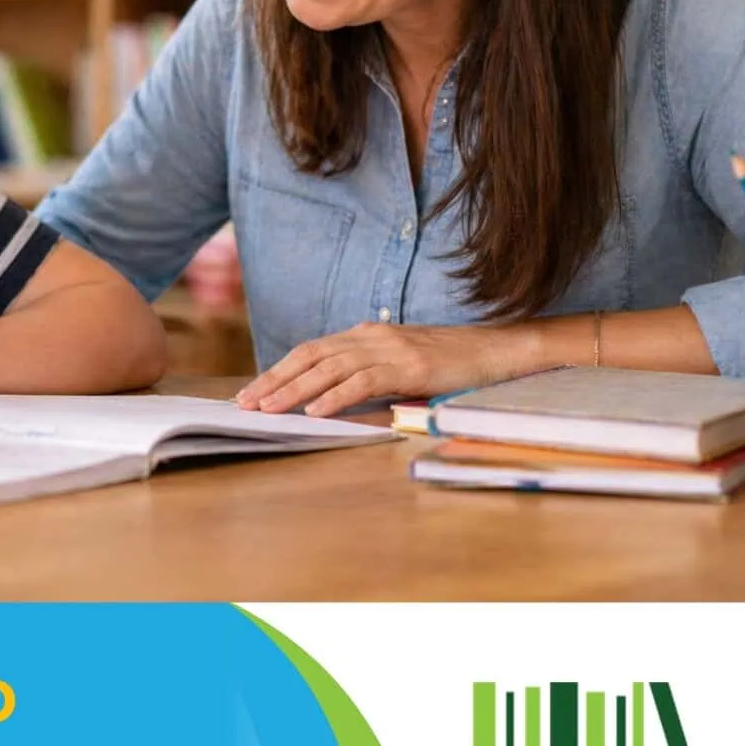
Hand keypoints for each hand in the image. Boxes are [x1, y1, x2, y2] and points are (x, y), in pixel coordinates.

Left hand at [235, 322, 527, 417]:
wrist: (499, 350)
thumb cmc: (451, 362)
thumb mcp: (400, 363)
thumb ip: (366, 372)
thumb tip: (329, 395)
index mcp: (365, 334)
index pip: (311, 351)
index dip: (278, 370)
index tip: (253, 391)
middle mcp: (371, 336)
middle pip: (310, 356)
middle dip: (274, 381)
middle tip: (245, 404)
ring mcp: (390, 348)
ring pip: (329, 368)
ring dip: (294, 390)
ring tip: (268, 409)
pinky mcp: (410, 365)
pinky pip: (363, 381)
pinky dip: (336, 396)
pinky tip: (315, 411)